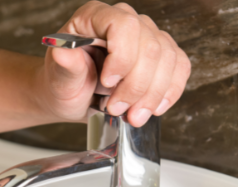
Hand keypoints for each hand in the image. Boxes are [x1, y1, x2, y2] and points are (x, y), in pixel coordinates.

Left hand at [38, 1, 190, 126]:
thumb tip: (64, 54)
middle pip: (151, 47)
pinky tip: (154, 108)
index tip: (108, 84)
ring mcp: (146, 37)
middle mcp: (125, 22)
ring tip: (133, 116)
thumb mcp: (58, 78)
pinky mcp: (160, 58)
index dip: (122, 58)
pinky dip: (170, 92)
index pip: (124, 26)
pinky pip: (179, 68)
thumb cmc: (64, 84)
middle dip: (136, 87)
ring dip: (153, 95)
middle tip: (117, 109)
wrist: (73, 98)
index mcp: (96, 17)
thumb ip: (64, 65)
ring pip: (168, 60)